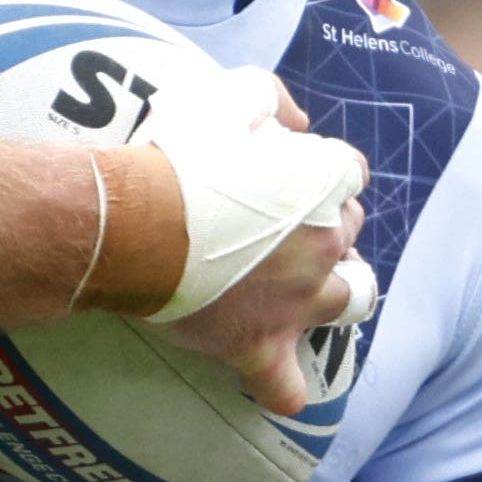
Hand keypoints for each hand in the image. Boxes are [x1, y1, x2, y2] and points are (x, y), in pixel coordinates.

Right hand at [156, 81, 375, 413]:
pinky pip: (286, 387)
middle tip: (279, 221)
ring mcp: (297, 300)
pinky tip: (273, 375)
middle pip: (348, 230)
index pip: (347, 172)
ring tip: (303, 286)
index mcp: (323, 183)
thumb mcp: (224, 94)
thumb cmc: (174, 155)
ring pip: (351, 300)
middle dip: (324, 222)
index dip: (317, 169)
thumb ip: (269, 97)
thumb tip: (296, 122)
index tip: (284, 169)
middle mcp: (324, 244)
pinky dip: (284, 386)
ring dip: (336, 290)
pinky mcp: (259, 344)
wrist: (130, 220)